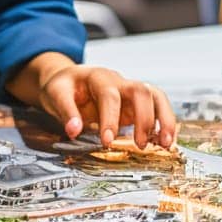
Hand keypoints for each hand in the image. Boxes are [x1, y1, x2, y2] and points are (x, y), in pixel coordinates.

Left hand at [34, 61, 175, 149]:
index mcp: (97, 77)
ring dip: (164, 119)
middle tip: (140, 144)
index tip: (107, 141)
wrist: (71, 79)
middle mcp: (118, 81)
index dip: (110, 119)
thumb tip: (74, 130)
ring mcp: (129, 91)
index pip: (109, 96)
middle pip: (140, 91)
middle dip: (144, 118)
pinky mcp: (136, 102)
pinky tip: (165, 141)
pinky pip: (157, 106)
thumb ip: (66, 111)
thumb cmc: (64, 86)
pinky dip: (165, 122)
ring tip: (166, 143)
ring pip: (155, 96)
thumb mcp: (56, 93)